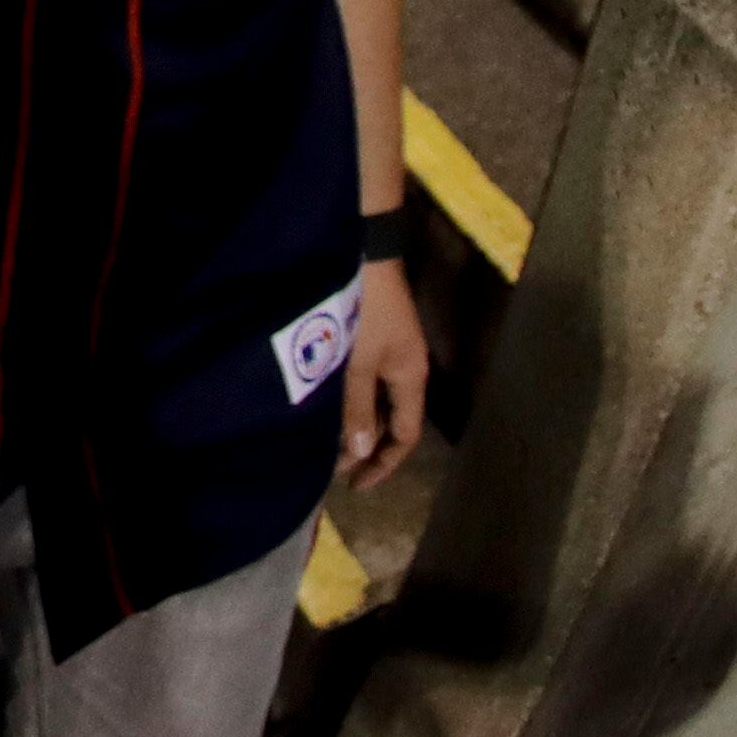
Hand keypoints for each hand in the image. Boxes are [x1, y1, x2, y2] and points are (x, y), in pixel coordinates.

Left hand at [336, 255, 428, 486]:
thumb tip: (360, 452)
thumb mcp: (357, 362)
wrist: (364, 250)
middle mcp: (407, 370)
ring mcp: (392, 351)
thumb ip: (357, 407)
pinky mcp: (376, 335)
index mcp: (411, 379)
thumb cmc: (363, 309)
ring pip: (377, 401)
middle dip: (365, 446)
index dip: (382, 464)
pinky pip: (368, 380)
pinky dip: (352, 399)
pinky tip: (329, 404)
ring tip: (326, 443)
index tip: (356, 485)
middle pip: (391, 421)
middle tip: (332, 467)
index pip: (404, 437)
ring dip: (356, 423)